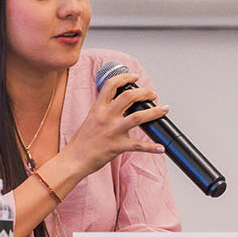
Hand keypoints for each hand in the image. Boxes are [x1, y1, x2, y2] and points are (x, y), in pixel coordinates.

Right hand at [53, 72, 168, 179]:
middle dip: (144, 93)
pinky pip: (138, 145)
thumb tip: (118, 105)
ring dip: (154, 112)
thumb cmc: (82, 142)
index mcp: (98, 108)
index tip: (135, 77)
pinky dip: (151, 147)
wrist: (74, 159)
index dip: (125, 78)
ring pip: (138, 117)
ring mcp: (112, 131)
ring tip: (164, 109)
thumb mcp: (90, 119)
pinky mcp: (117, 146)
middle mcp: (106, 117)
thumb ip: (103, 110)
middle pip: (129, 96)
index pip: (111, 85)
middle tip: (152, 95)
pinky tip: (160, 148)